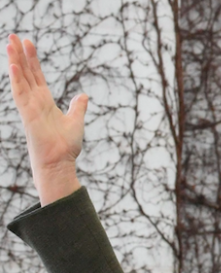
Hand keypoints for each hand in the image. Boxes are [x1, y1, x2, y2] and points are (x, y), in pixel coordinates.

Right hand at [6, 34, 85, 204]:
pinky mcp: (28, 115)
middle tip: (13, 35)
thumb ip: (77, 108)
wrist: (60, 162)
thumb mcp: (75, 122)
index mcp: (45, 102)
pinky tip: (14, 65)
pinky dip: (17, 80)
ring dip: (15, 61)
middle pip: (26, 73)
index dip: (33, 60)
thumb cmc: (66, 146)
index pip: (37, 76)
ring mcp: (30, 107)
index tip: (28, 43)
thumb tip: (83, 95)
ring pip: (20, 79)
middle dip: (20, 54)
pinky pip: (20, 94)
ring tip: (10, 43)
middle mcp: (35, 102)